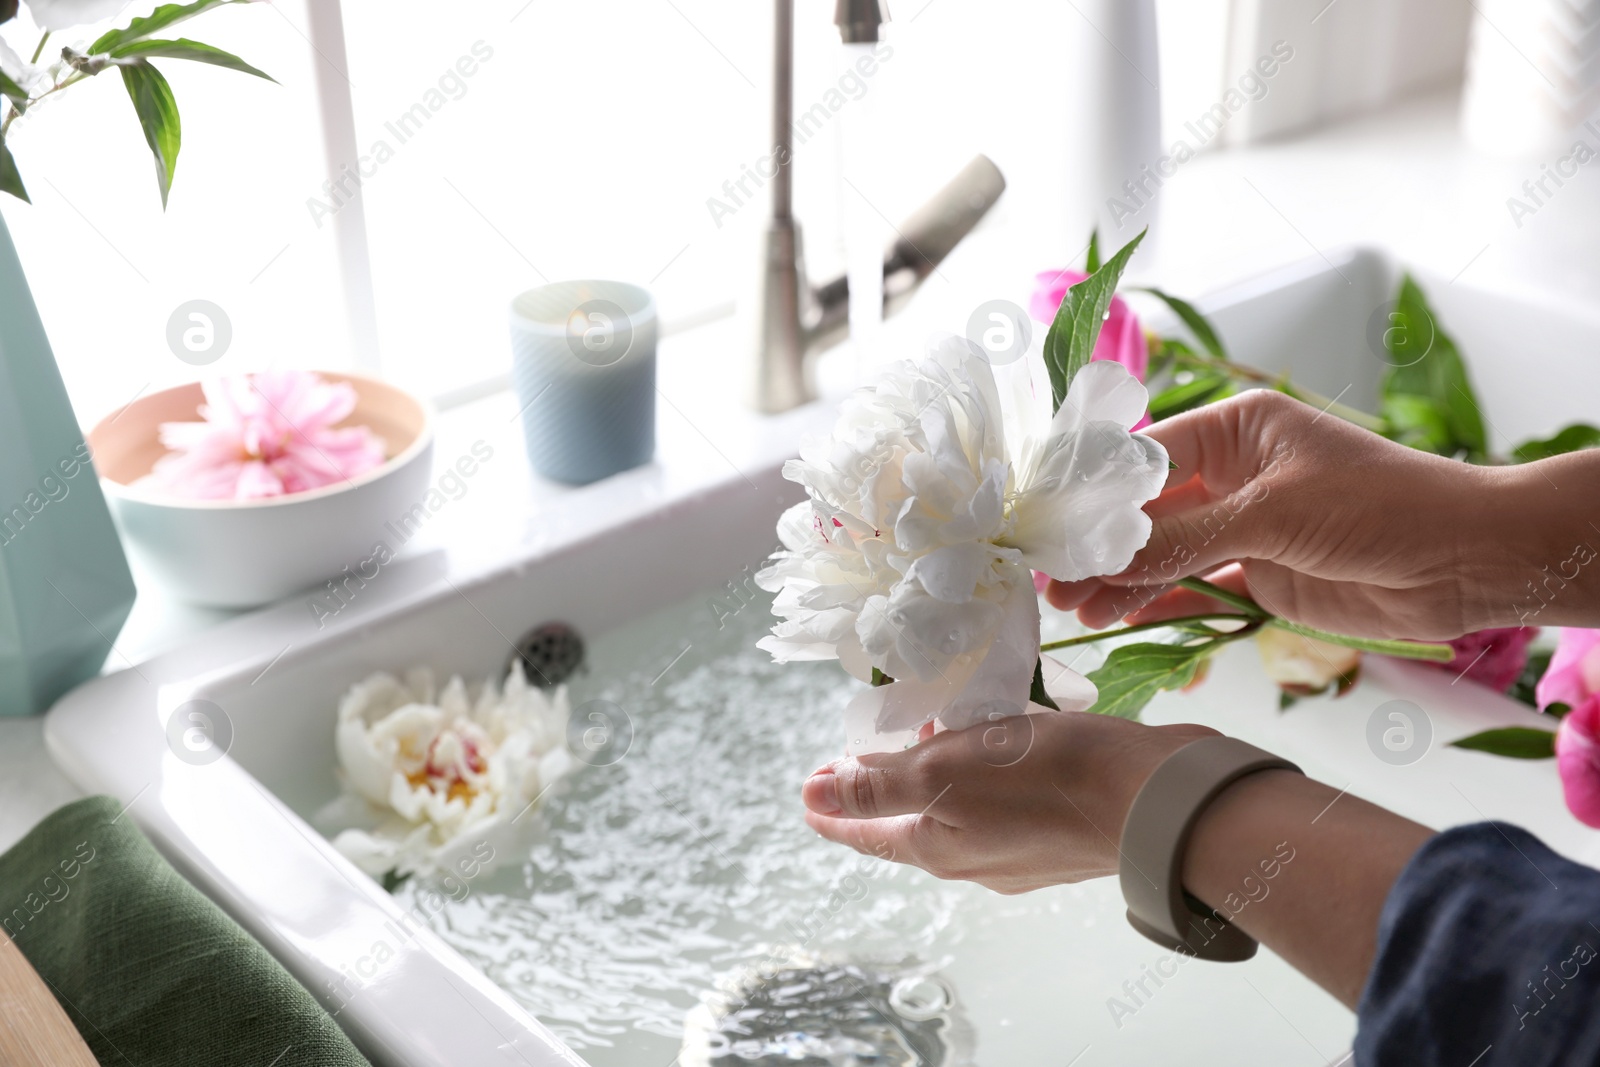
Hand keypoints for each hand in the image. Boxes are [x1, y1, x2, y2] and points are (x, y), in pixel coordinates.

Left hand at [803, 709, 1433, 1007]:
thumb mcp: (944, 775)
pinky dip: (986, 771)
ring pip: (961, 811)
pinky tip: (998, 740)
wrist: (1154, 797)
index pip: (869, 831)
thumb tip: (812, 794)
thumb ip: (879, 786)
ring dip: (938, 778)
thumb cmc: (1048, 782)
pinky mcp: (1063, 826)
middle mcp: (977, 859)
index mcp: (940, 848)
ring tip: (929, 734)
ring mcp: (1023, 849)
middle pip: (913, 825)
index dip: (835, 812)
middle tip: (862, 760)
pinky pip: (1005, 799)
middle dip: (884, 793)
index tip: (807, 796)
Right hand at [1047, 389, 1583, 639]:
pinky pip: (1193, 586)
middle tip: (1053, 581)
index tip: (1049, 528)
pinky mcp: (1261, 575)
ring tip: (1076, 609)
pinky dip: (1156, 601)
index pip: (1145, 457)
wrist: (1466, 562)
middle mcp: (1235, 473)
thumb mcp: (1273, 513)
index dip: (1095, 495)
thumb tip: (1105, 561)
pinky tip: (1117, 616)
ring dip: (1120, 580)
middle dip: (1101, 545)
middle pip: (1147, 510)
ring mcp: (1246, 526)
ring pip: (1164, 553)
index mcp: (1237, 429)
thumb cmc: (1380, 507)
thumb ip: (1185, 538)